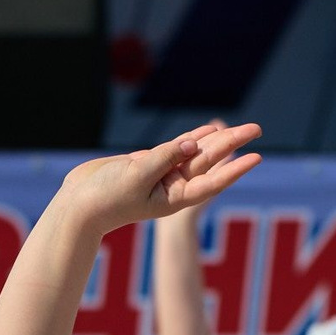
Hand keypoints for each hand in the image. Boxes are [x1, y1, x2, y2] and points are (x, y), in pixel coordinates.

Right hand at [54, 123, 263, 234]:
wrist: (79, 204)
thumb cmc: (106, 198)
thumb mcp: (137, 176)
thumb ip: (165, 157)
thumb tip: (192, 143)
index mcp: (174, 198)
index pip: (212, 180)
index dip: (235, 168)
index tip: (256, 157)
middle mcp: (172, 187)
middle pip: (209, 162)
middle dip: (232, 145)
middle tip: (256, 129)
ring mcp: (161, 175)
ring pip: (195, 153)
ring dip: (217, 141)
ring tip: (241, 129)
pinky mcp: (148, 164)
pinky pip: (176, 148)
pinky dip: (193, 139)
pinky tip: (209, 130)